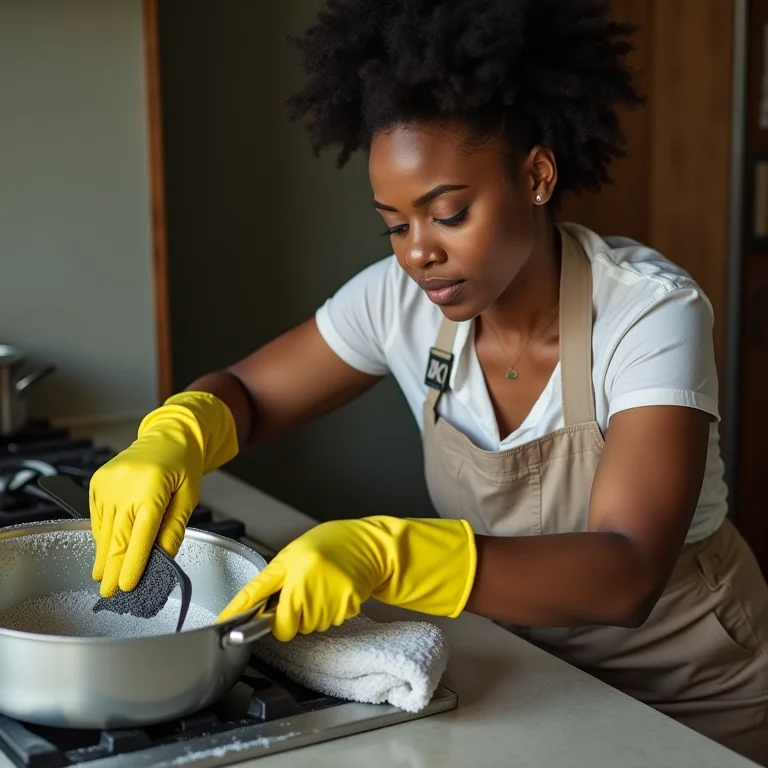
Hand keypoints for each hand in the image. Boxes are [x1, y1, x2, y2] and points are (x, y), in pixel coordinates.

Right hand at [90, 392, 237, 596]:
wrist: (168, 435)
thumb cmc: (183, 465)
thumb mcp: (188, 497)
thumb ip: (174, 528)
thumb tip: (162, 560)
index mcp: (152, 487)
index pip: (140, 536)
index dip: (132, 564)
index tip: (127, 586)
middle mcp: (125, 485)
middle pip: (116, 537)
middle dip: (112, 569)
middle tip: (109, 594)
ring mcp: (107, 483)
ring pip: (104, 530)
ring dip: (104, 555)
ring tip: (104, 577)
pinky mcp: (97, 482)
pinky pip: (97, 517)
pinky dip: (102, 536)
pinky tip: (105, 549)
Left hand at [216, 516, 476, 640]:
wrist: (370, 545)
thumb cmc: (331, 545)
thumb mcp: (294, 554)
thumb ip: (273, 581)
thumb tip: (248, 608)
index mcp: (291, 566)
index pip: (258, 595)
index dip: (239, 614)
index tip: (223, 628)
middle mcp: (306, 583)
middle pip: (285, 626)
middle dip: (290, 616)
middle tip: (302, 591)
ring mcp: (326, 598)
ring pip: (307, 627)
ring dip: (311, 614)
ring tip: (322, 586)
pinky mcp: (345, 608)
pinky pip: (327, 623)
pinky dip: (329, 613)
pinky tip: (335, 592)